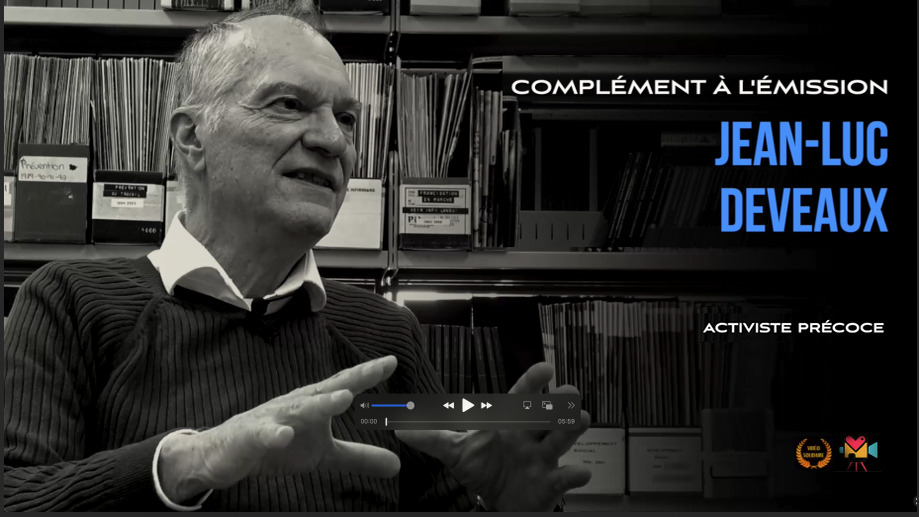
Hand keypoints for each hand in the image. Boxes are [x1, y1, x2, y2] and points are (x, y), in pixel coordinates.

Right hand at [158, 355, 401, 502]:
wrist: (225, 453)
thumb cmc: (279, 445)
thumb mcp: (324, 455)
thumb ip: (358, 456)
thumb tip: (397, 464)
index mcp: (314, 404)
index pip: (344, 385)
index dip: (367, 374)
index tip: (392, 361)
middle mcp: (296, 404)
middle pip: (326, 389)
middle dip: (352, 379)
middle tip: (376, 369)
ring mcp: (272, 417)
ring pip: (299, 408)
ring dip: (321, 403)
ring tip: (344, 398)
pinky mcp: (250, 436)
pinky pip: (263, 434)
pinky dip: (273, 434)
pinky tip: (284, 434)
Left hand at [396, 362, 590, 510]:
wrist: (495, 500)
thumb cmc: (482, 466)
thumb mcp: (455, 451)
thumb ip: (431, 436)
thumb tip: (398, 425)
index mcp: (509, 422)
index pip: (521, 397)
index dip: (533, 383)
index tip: (545, 368)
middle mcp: (530, 436)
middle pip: (547, 415)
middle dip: (558, 404)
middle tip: (568, 392)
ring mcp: (543, 459)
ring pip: (561, 440)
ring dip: (571, 430)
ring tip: (580, 418)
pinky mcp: (550, 484)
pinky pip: (565, 478)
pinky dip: (573, 476)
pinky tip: (578, 473)